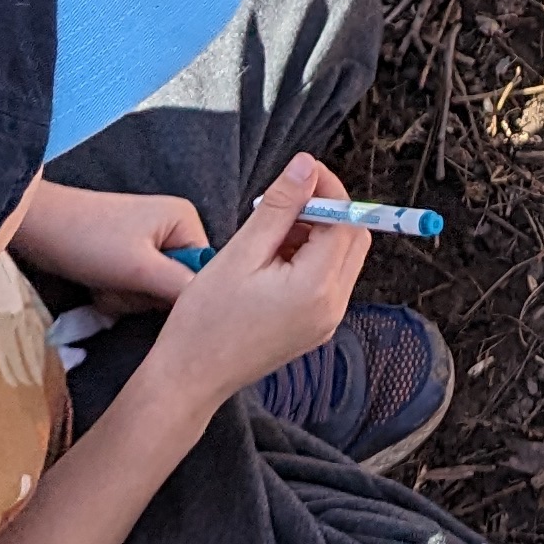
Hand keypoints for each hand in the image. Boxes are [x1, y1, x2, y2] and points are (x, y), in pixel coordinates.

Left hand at [14, 183, 210, 309]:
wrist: (35, 226)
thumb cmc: (88, 241)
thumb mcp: (140, 269)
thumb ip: (181, 288)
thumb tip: (217, 309)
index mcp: (186, 220)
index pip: (203, 276)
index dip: (177, 296)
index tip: (148, 295)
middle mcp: (174, 227)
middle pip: (178, 286)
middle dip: (145, 298)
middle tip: (118, 288)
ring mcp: (149, 241)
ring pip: (153, 292)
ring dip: (127, 299)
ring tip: (104, 287)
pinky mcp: (127, 253)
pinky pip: (135, 287)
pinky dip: (117, 294)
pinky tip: (98, 287)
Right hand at [142, 154, 364, 398]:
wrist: (190, 378)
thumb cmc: (206, 319)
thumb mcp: (241, 252)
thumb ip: (280, 206)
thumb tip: (307, 165)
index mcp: (318, 287)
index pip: (345, 220)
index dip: (327, 188)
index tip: (300, 171)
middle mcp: (333, 307)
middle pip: (353, 238)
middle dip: (325, 210)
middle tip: (284, 200)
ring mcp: (326, 321)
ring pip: (342, 258)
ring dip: (316, 234)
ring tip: (270, 231)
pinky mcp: (315, 328)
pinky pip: (328, 281)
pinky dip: (310, 258)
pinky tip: (272, 257)